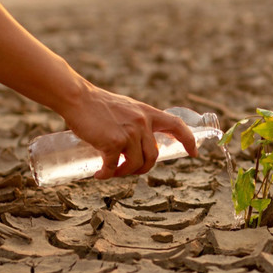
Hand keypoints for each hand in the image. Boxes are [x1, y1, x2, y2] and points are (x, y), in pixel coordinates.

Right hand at [57, 79, 198, 179]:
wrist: (77, 98)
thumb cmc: (98, 105)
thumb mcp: (127, 108)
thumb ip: (137, 122)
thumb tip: (140, 144)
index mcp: (147, 113)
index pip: (176, 125)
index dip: (188, 140)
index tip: (194, 153)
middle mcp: (142, 123)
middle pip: (153, 156)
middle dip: (142, 169)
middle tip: (127, 170)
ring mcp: (128, 133)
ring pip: (134, 164)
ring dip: (124, 173)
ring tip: (112, 172)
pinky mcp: (112, 142)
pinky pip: (113, 166)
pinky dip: (106, 174)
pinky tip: (99, 175)